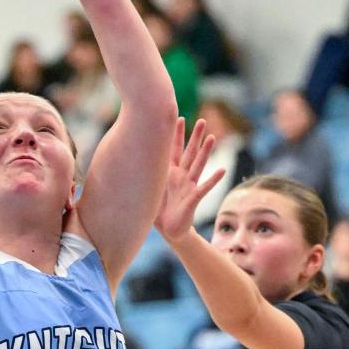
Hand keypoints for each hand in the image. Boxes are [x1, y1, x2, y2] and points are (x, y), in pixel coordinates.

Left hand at [154, 119, 224, 242]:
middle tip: (202, 120)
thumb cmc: (157, 211)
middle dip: (195, 136)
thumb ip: (143, 178)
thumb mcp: (147, 192)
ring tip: (212, 137)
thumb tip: (126, 161)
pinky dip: (213, 179)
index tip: (178, 117)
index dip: (176, 134)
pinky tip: (222, 170)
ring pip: (199, 165)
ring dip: (205, 151)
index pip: (173, 149)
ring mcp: (189, 186)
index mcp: (170, 173)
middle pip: (190, 152)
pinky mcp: (194, 198)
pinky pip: (205, 187)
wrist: (169, 231)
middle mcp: (181, 176)